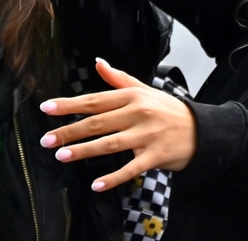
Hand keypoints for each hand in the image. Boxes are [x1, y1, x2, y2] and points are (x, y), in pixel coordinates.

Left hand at [40, 58, 196, 191]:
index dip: (69, 105)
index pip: (95, 100)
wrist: (201, 129)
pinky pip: (131, 168)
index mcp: (133, 96)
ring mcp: (147, 135)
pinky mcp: (155, 155)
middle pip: (98, 123)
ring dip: (84, 151)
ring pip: (110, 144)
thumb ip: (118, 79)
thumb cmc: (168, 109)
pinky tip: (96, 185)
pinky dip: (113, 178)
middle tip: (46, 140)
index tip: (47, 108)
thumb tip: (98, 62)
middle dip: (69, 131)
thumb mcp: (144, 89)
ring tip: (62, 156)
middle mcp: (139, 113)